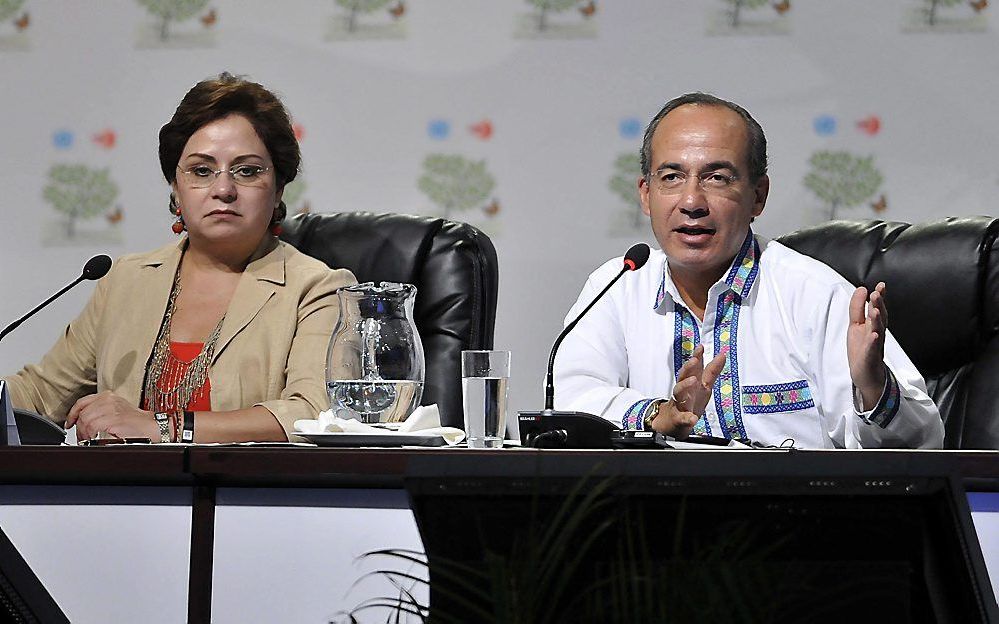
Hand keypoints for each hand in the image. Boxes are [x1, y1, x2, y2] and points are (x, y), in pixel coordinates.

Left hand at [65, 391, 158, 441]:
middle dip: (79, 427)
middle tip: (81, 436)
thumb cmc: (135, 421)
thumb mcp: (115, 409)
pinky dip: (90, 434)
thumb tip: (82, 420)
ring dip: (84, 432)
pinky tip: (94, 437)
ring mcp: (111, 409)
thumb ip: (100, 410)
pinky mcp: (113, 420)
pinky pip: (93, 426)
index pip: (82, 402)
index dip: (72, 414)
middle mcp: (108, 400)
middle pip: (83, 413)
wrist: (151, 426)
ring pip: (86, 420)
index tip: (70, 423)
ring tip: (87, 438)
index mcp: (108, 396)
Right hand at [651, 344, 725, 438]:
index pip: (694, 368)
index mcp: (691, 383)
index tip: (701, 347)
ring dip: (685, 386)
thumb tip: (722, 354)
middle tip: (694, 360)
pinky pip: (682, 418)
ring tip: (693, 380)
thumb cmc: (690, 401)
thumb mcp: (703, 386)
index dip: (697, 357)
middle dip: (688, 368)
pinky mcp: (679, 419)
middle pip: (684, 377)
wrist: (673, 422)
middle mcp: (684, 391)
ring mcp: (680, 404)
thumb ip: (712, 371)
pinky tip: (692, 418)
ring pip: (679, 393)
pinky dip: (687, 418)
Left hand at [847, 282, 888, 409]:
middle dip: (878, 305)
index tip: (881, 285)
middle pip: (879, 318)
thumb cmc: (862, 349)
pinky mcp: (869, 359)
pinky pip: (872, 350)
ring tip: (874, 310)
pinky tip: (873, 335)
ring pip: (877, 331)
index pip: (877, 309)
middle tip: (876, 293)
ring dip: (876, 320)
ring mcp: (874, 347)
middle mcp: (876, 334)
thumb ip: (858, 308)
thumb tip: (862, 288)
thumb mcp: (856, 325)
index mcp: (873, 326)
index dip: (879, 298)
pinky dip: (873, 343)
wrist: (867, 376)